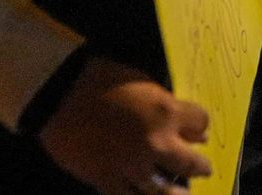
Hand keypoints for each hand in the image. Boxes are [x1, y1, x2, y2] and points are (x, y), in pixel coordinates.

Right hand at [38, 55, 210, 194]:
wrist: (58, 95)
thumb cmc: (101, 79)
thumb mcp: (143, 83)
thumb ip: (165, 104)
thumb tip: (181, 122)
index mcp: (166, 113)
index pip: (201, 123)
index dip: (201, 127)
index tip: (199, 131)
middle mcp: (156, 144)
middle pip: (191, 164)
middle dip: (200, 167)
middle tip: (203, 169)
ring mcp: (131, 166)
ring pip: (163, 191)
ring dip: (176, 193)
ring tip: (182, 194)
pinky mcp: (106, 181)